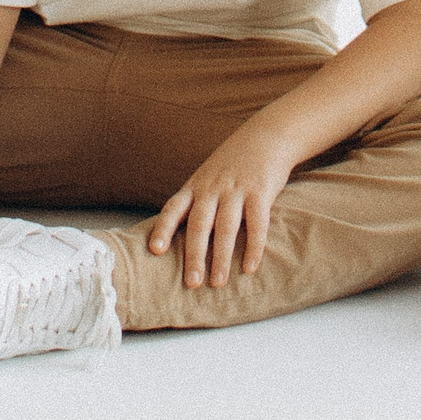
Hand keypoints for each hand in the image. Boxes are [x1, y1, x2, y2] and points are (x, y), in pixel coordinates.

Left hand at [148, 128, 294, 288]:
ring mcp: (236, 189)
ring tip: (218, 283)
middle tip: (191, 283)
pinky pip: (257, 223)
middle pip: (199, 225)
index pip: (173, 208)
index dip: (162, 229)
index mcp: (195, 185)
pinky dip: (253, 247)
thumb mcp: (207, 176)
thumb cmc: (232, 163)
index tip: (154, 250)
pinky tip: (250, 267)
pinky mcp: (261, 191)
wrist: (266, 136)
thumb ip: (195, 201)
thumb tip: (175, 235)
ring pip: (225, 227)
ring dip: (221, 258)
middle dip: (193, 255)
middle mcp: (212, 188)